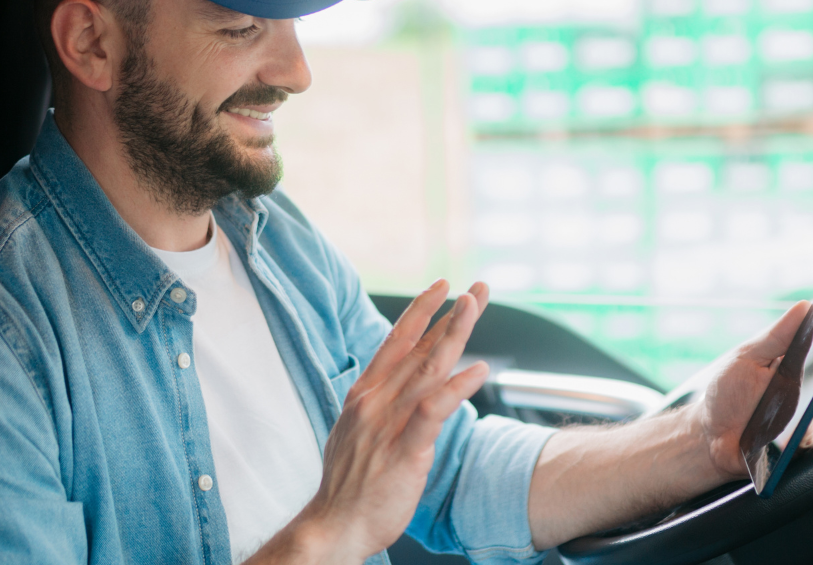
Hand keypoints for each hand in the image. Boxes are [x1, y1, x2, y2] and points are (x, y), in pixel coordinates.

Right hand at [252, 280, 491, 564]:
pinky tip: (479, 371)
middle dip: (450, 314)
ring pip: (427, 369)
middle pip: (418, 348)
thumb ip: (378, 409)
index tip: (441, 287)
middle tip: (476, 289)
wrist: (334, 525)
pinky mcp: (404, 450)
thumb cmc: (349, 486)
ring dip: (455, 334)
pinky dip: (457, 387)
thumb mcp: (356, 434)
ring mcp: (388, 424)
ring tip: (475, 306)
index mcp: (363, 395)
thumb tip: (396, 391)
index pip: (395, 342)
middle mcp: (374, 401)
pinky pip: (434, 411)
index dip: (420, 312)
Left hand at [692, 301, 812, 479]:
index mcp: (795, 366)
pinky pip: (811, 439)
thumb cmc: (727, 393)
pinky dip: (805, 433)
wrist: (708, 437)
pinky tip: (796, 429)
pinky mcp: (798, 445)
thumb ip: (777, 336)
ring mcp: (805, 420)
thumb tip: (805, 306)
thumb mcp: (748, 358)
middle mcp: (806, 392)